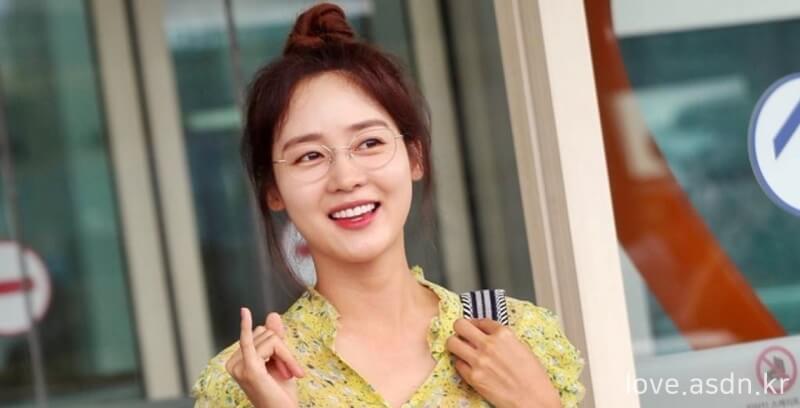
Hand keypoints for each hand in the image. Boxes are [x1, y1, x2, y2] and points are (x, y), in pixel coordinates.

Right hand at [225, 308, 304, 407]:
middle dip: (283, 351)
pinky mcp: (249, 368)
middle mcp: (234, 364)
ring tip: (286, 375)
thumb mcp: (280, 362)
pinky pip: (248, 341)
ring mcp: (239, 366)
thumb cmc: (281, 394)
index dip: (278, 348)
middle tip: (288, 372)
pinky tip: (244, 313)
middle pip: (264, 334)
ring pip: (270, 338)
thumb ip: (276, 339)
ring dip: (286, 356)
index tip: (286, 369)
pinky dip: (246, 326)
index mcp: (238, 361)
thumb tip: (272, 315)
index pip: (259, 335)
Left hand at [446, 318, 560, 407]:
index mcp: (504, 334)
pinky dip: (461, 363)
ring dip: (455, 344)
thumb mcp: (522, 348)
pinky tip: (468, 366)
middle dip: (460, 329)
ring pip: (452, 342)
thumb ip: (504, 339)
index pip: (481, 321)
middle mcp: (489, 344)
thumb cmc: (534, 377)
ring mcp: (479, 361)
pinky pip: (457, 363)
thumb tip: (490, 336)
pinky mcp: (473, 377)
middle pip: (460, 325)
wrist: (534, 400)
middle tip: (463, 334)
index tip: (475, 328)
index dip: (477, 324)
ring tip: (461, 349)